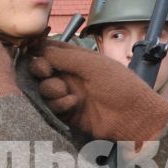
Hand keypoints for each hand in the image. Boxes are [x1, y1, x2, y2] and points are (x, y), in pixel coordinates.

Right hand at [27, 40, 167, 145]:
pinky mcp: (69, 113)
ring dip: (51, 88)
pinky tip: (72, 104)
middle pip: (44, 69)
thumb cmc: (119, 85)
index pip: (53, 49)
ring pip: (46, 88)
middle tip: (45, 71)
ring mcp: (70, 93)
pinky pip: (54, 107)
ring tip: (64, 91)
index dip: (40, 50)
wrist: (132, 117)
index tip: (35, 53)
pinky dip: (60, 104)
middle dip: (40, 69)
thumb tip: (41, 51)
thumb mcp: (93, 65)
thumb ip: (66, 57)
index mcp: (79, 59)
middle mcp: (72, 75)